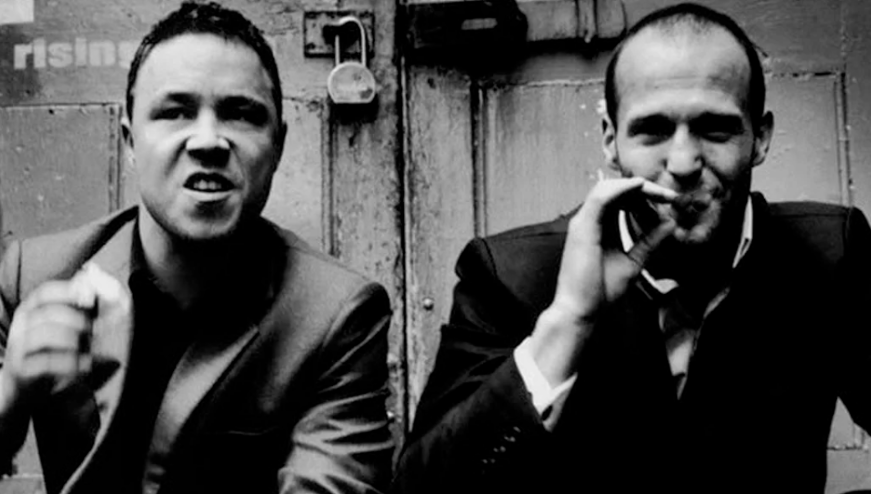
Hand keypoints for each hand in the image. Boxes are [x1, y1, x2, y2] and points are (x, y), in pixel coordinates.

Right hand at [0, 278, 96, 404]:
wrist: (24, 387)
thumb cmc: (51, 352)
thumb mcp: (63, 327)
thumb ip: (77, 306)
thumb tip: (93, 279)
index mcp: (30, 310)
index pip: (44, 293)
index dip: (67, 292)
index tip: (90, 298)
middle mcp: (21, 325)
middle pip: (48, 313)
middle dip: (77, 320)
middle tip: (96, 330)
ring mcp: (18, 347)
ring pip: (45, 335)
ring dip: (73, 340)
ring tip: (90, 349)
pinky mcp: (20, 369)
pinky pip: (45, 361)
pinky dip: (69, 362)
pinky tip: (85, 364)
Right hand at [529, 177, 676, 383]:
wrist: (582, 309)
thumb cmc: (601, 290)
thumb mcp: (634, 262)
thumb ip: (649, 242)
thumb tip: (669, 224)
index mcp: (601, 227)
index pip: (622, 200)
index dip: (646, 196)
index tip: (670, 202)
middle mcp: (590, 221)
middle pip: (616, 190)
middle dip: (645, 189)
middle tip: (670, 196)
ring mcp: (584, 221)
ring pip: (607, 188)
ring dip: (635, 186)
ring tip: (660, 192)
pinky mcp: (582, 226)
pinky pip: (601, 197)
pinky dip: (621, 188)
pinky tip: (641, 186)